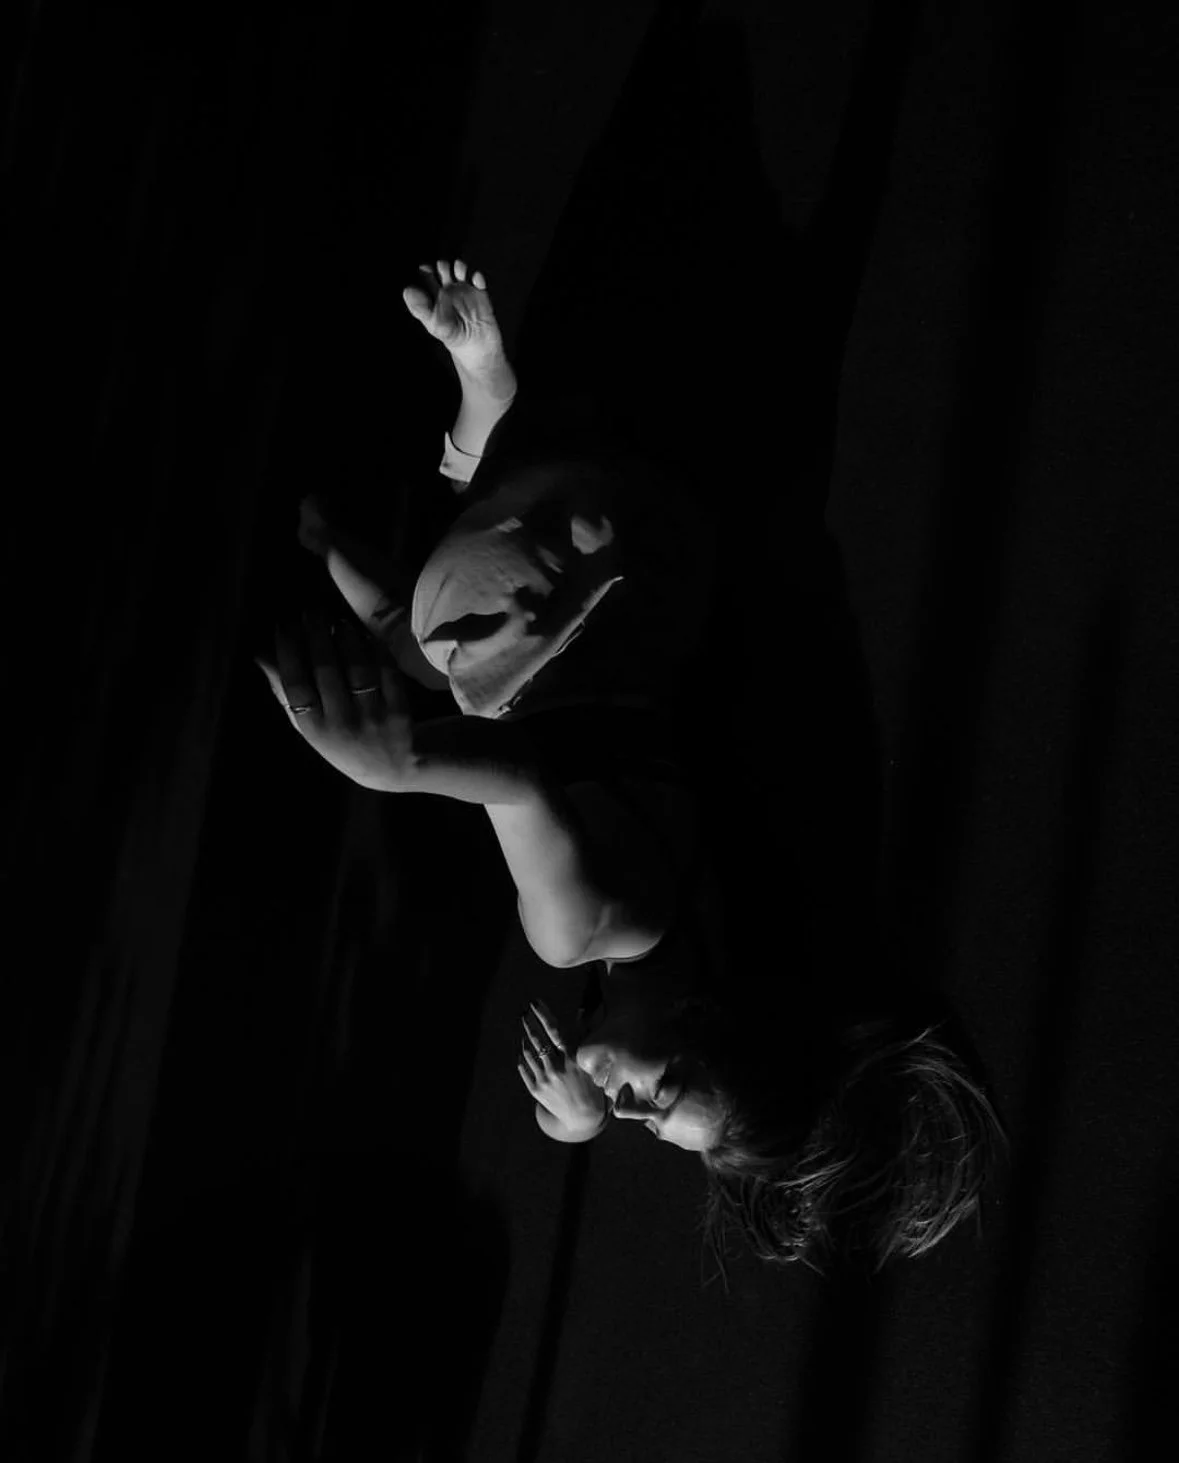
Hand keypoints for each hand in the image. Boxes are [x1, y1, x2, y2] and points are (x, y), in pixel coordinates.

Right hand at [254, 610, 415, 790]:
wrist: (390, 769)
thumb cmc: (339, 741)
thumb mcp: (307, 725)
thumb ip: (284, 692)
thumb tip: (261, 654)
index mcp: (314, 729)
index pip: (295, 684)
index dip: (288, 651)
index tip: (284, 624)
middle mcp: (342, 724)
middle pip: (325, 671)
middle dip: (316, 635)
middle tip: (311, 610)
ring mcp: (372, 718)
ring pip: (357, 668)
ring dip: (345, 638)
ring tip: (337, 620)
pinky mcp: (399, 712)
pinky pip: (386, 672)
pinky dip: (374, 650)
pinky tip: (365, 634)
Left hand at [402, 258, 514, 391]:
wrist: (477, 349)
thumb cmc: (453, 338)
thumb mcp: (433, 324)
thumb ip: (420, 307)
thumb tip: (408, 289)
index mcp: (434, 297)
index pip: (426, 276)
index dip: (426, 270)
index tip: (427, 271)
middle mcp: (448, 292)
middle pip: (443, 268)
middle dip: (443, 265)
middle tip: (445, 273)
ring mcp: (465, 292)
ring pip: (460, 269)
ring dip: (460, 266)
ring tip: (461, 273)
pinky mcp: (480, 295)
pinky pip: (478, 279)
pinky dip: (477, 276)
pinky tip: (476, 281)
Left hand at [519, 999, 607, 1138]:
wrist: (582, 1116)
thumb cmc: (591, 1084)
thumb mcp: (590, 1059)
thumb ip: (584, 1035)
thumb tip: (581, 1012)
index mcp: (572, 1058)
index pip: (554, 1030)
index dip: (543, 1014)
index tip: (534, 1002)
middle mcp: (556, 1068)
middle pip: (538, 1039)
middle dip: (529, 1022)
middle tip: (524, 1012)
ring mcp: (544, 1079)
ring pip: (528, 1052)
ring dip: (525, 1037)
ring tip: (525, 1026)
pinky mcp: (535, 1089)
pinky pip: (524, 1067)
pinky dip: (523, 1054)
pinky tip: (524, 1047)